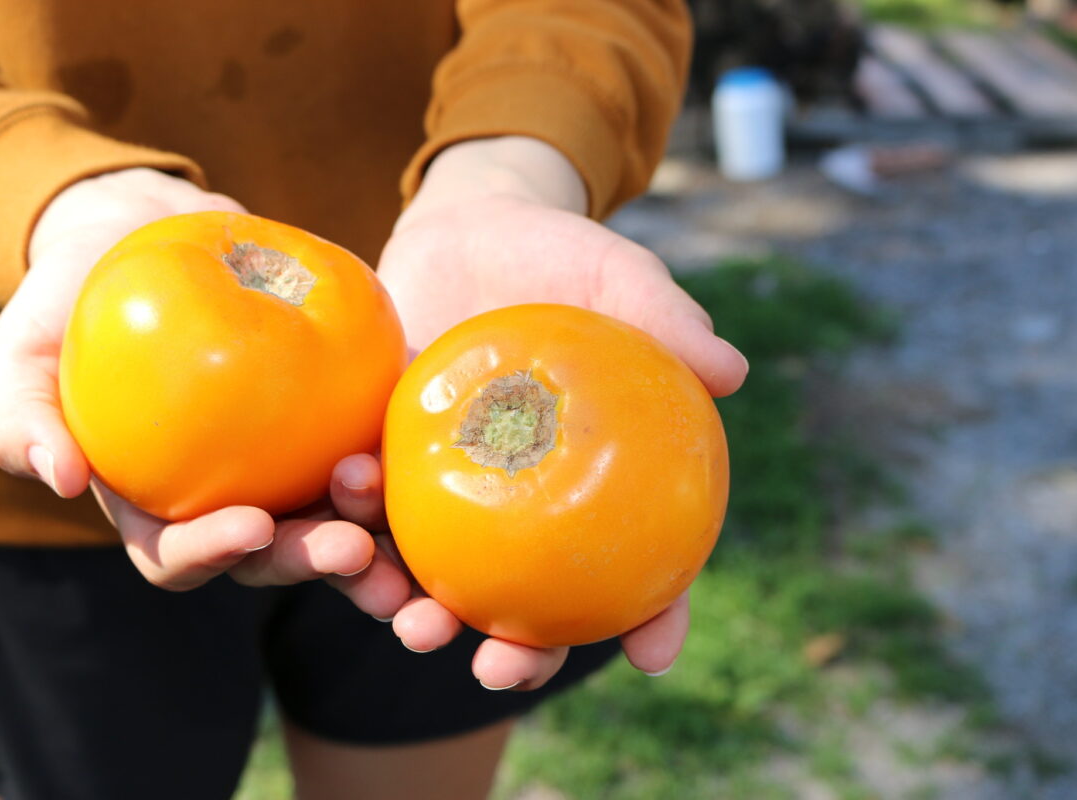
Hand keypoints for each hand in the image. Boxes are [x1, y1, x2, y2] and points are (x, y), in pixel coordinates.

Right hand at [0, 169, 400, 603]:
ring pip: (339, 518)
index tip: (250, 525)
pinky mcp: (333, 420)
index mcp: (158, 508)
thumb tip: (56, 479)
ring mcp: (289, 466)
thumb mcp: (21, 353)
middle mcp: (231, 499)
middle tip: (351, 548)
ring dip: (376, 536)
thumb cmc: (71, 306)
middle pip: (276, 554)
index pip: (180, 555)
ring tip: (401, 525)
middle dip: (313, 560)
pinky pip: (376, 444)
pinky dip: (403, 451)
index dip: (213, 555)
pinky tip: (428, 438)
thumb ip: (24, 415)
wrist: (142, 242)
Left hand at [372, 137, 748, 687]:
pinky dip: (352, 514)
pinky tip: (346, 499)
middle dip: (513, 656)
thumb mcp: (619, 278)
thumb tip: (731, 372)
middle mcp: (524, 506)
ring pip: (436, 575)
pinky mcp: (384, 456)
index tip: (650, 657)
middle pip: (529, 604)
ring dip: (415, 609)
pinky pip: (367, 501)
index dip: (653, 619)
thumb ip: (667, 321)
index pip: (640, 570)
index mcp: (595, 484)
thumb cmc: (562, 259)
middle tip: (497, 669)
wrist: (472, 227)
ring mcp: (452, 489)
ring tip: (406, 615)